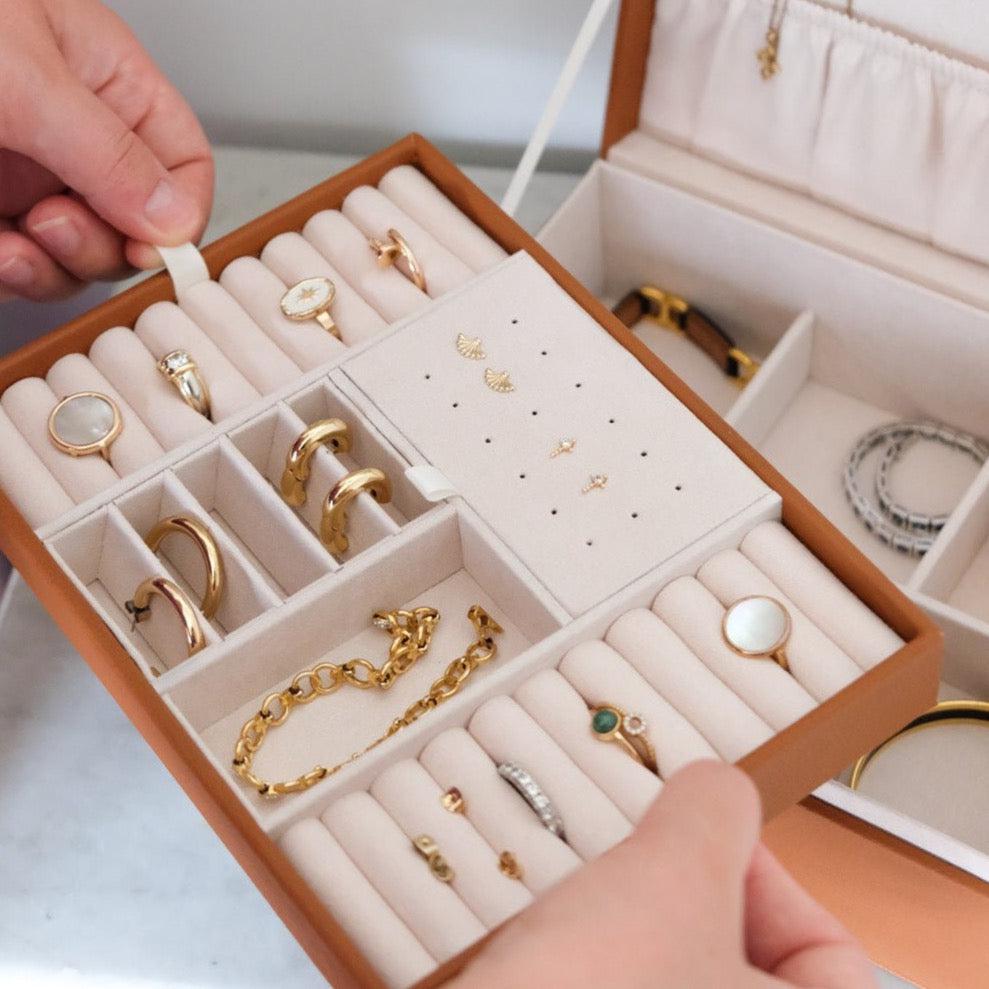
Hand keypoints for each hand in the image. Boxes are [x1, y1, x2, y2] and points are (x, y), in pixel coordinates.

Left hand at [0, 0, 212, 300]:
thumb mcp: (25, 77)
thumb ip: (109, 153)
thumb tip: (172, 219)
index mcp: (104, 83)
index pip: (182, 165)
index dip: (178, 214)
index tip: (152, 245)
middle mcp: (72, 135)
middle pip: (132, 224)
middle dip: (100, 244)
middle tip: (57, 226)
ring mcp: (27, 174)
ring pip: (76, 256)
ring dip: (51, 267)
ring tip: (15, 242)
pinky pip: (19, 263)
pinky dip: (9, 271)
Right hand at [451, 762, 876, 988]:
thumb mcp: (675, 871)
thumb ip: (716, 807)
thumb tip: (717, 789)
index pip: (829, 954)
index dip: (768, 877)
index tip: (704, 842)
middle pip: (737, 963)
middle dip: (679, 901)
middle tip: (635, 869)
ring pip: (665, 981)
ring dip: (625, 935)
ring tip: (579, 911)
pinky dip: (590, 972)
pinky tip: (548, 951)